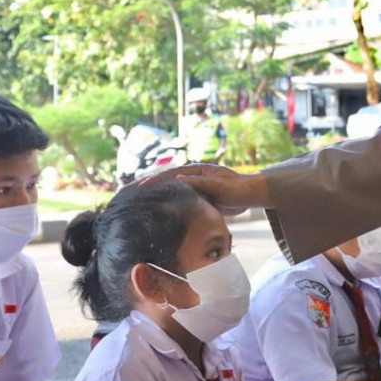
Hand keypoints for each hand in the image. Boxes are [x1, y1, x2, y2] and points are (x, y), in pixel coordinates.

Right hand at [136, 164, 270, 215]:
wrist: (248, 195)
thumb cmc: (235, 188)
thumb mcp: (217, 185)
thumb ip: (198, 183)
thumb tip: (178, 178)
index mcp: (195, 170)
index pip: (170, 174)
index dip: (154, 180)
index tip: (140, 186)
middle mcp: (192, 176)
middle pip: (166, 180)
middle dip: (150, 185)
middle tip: (131, 192)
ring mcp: (194, 186)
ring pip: (171, 190)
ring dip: (157, 194)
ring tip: (139, 201)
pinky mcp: (198, 196)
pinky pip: (179, 199)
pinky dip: (168, 202)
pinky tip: (159, 210)